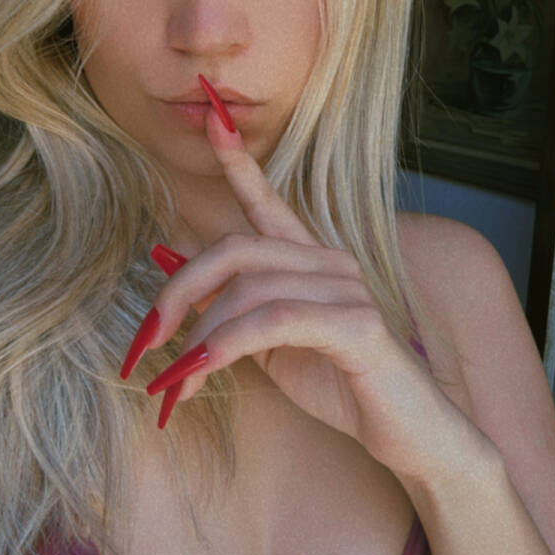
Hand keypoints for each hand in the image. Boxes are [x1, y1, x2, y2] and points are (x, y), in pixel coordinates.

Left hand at [135, 84, 479, 483]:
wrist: (409, 435)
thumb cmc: (341, 386)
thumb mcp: (271, 346)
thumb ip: (231, 307)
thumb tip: (173, 265)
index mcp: (311, 260)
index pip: (268, 201)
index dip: (238, 161)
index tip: (212, 119)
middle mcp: (331, 262)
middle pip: (236, 249)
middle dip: (180, 291)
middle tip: (145, 340)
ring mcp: (347, 289)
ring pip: (249, 289)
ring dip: (199, 337)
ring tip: (174, 381)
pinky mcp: (358, 325)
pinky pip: (275, 322)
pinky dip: (228, 345)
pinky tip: (202, 373)